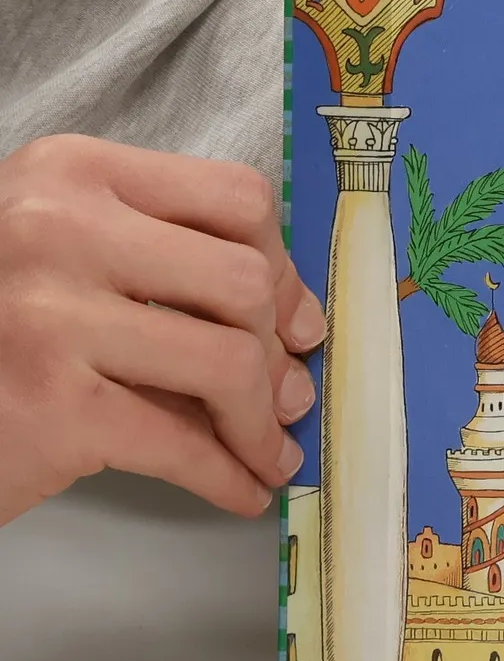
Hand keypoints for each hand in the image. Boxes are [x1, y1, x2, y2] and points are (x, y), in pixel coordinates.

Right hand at [0, 136, 325, 525]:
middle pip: (243, 282)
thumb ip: (162, 263)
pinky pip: (182, 443)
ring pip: (229, 362)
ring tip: (269, 446)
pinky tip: (244, 487)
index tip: (295, 317)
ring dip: (262, 420)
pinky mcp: (51, 408)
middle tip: (289, 392)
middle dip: (280, 350)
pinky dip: (228, 473)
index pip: (234, 198)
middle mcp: (56, 228)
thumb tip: (297, 323)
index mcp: (71, 173)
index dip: (282, 267)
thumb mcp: (66, 259)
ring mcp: (49, 317)